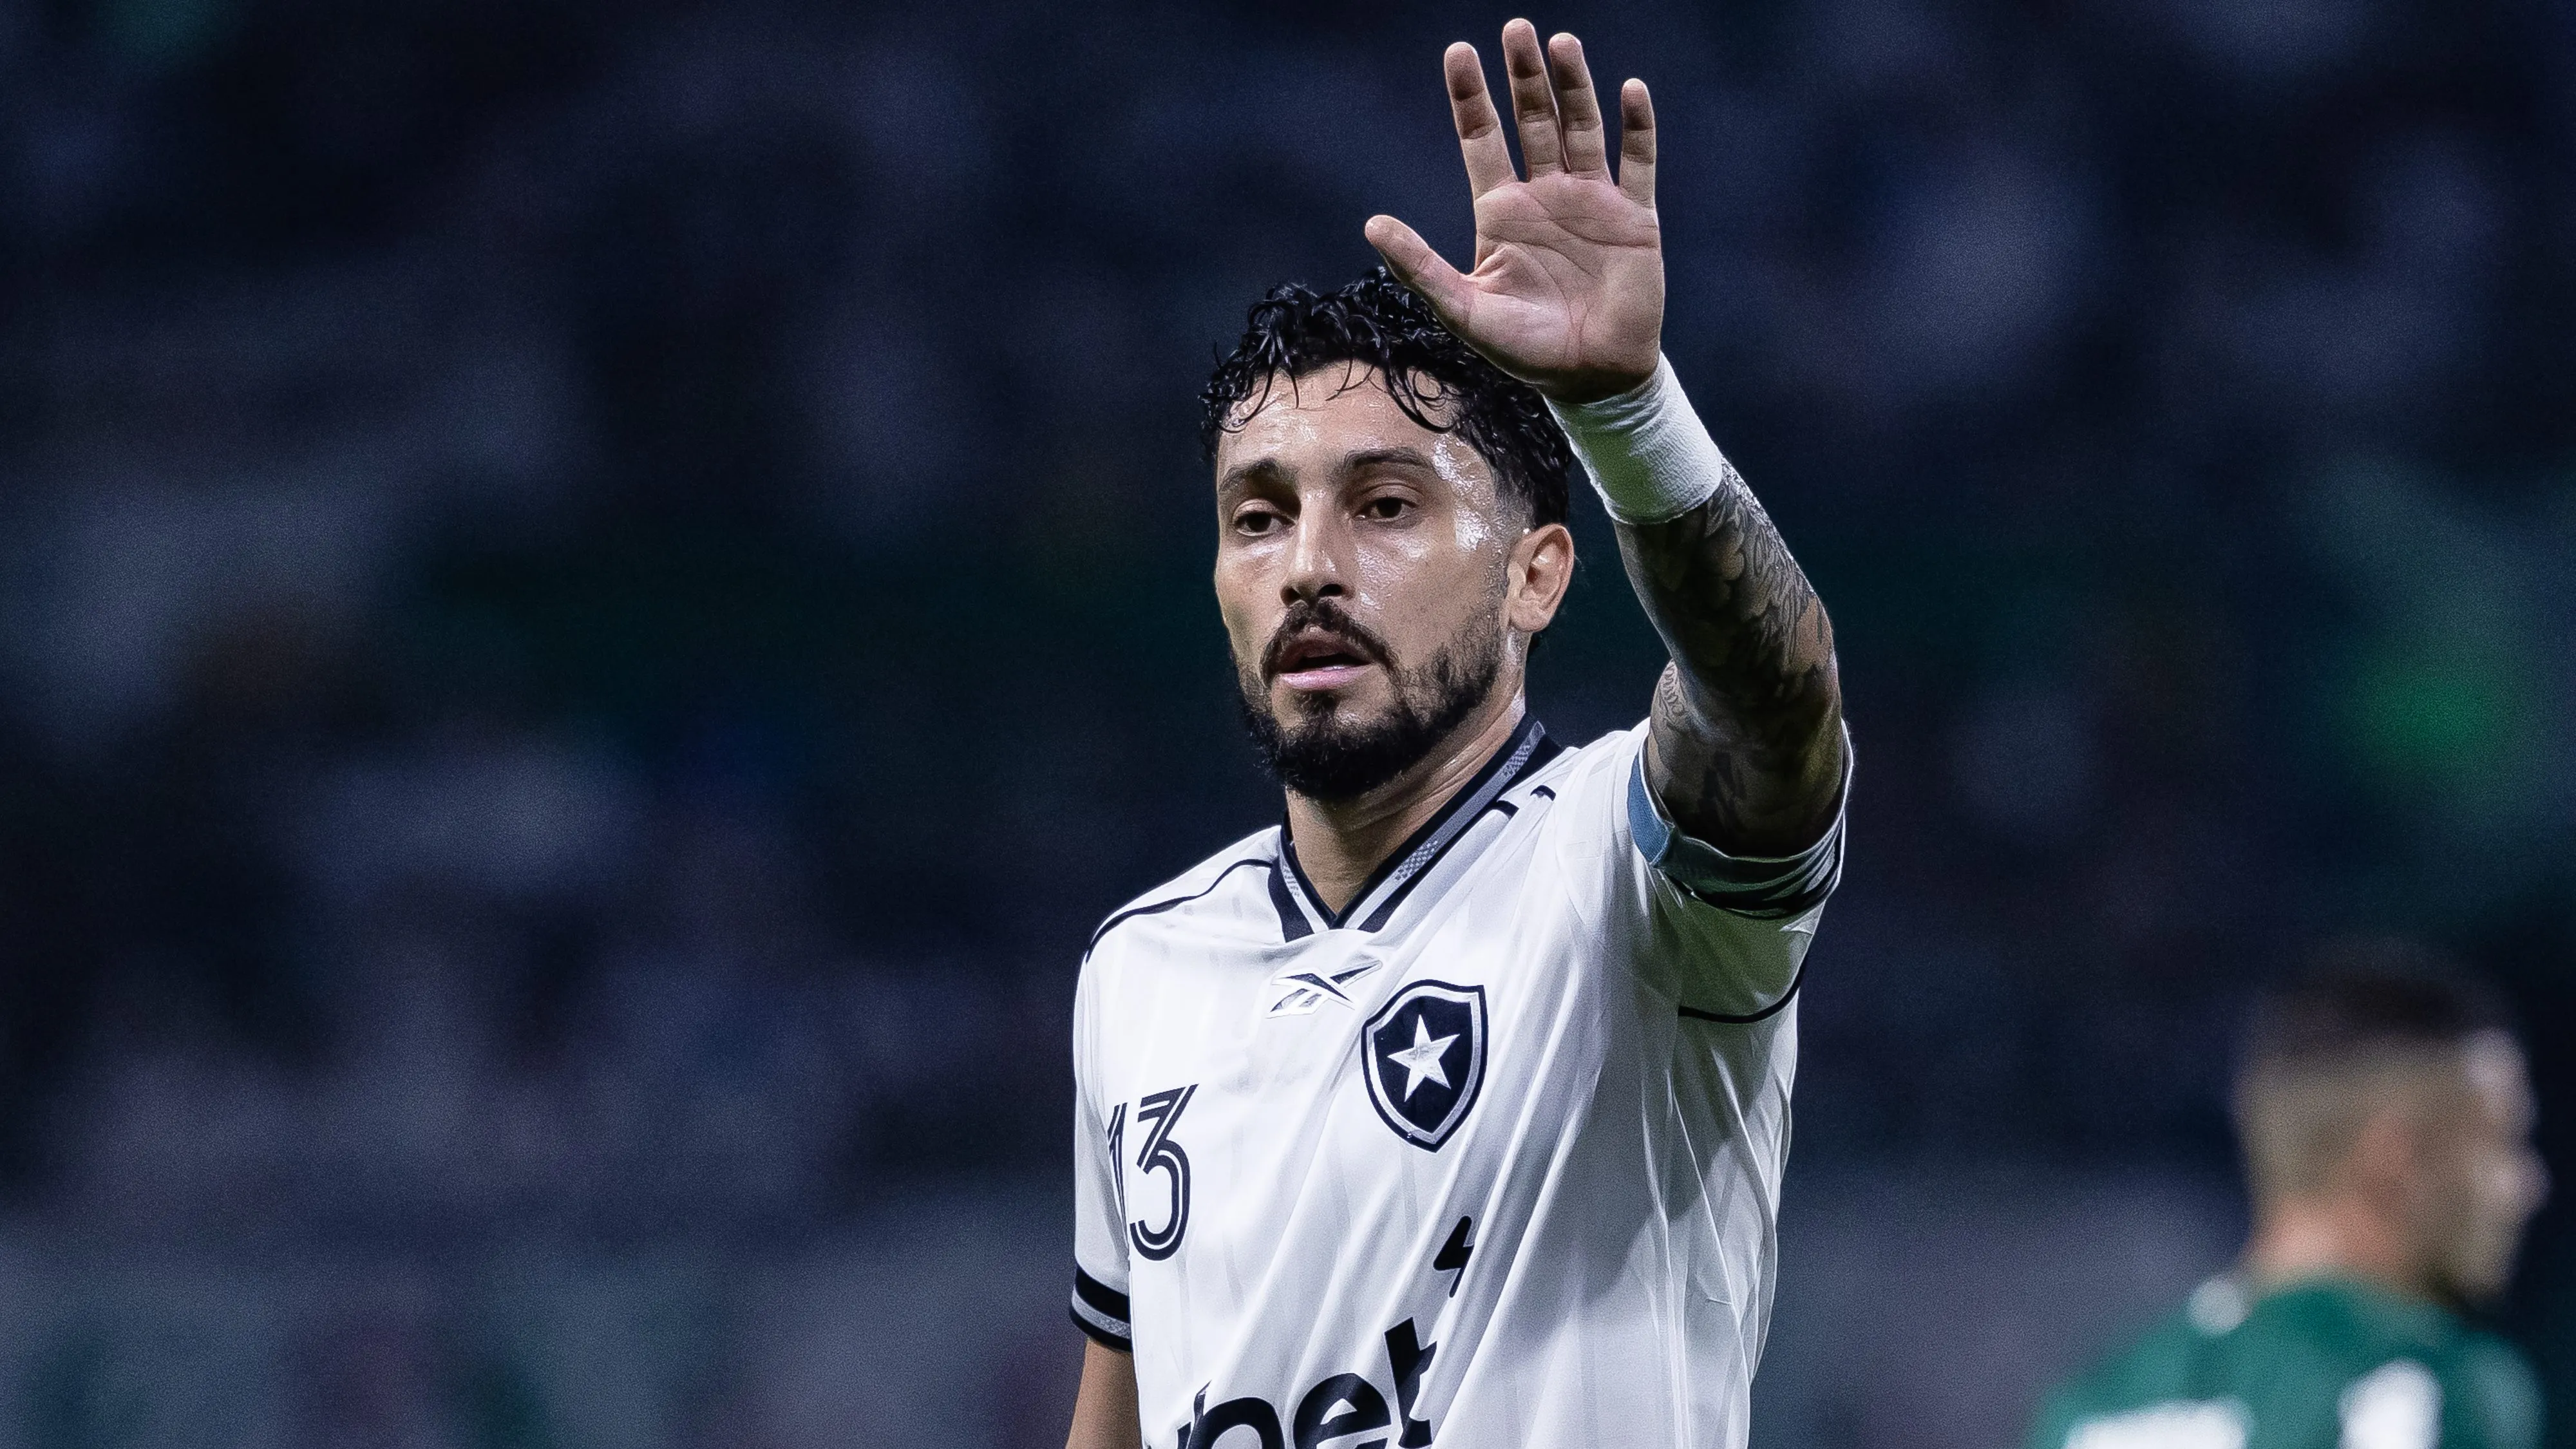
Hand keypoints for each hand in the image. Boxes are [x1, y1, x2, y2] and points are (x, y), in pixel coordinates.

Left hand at [1366, 21, 1662, 403]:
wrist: (1591, 378)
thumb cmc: (1524, 350)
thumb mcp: (1463, 309)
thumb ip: (1419, 267)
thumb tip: (1371, 223)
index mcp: (1501, 211)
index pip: (1481, 138)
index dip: (1470, 96)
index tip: (1459, 51)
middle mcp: (1545, 196)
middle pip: (1532, 119)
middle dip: (1524, 75)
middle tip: (1515, 28)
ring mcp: (1592, 202)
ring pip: (1582, 127)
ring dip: (1574, 86)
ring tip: (1562, 43)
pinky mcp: (1635, 218)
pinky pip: (1638, 162)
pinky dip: (1637, 126)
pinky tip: (1630, 89)